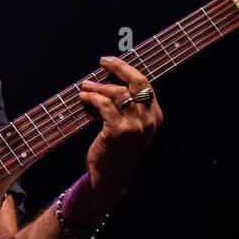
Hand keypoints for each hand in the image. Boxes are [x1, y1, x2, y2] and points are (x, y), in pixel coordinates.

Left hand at [78, 56, 163, 199]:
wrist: (111, 177)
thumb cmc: (117, 149)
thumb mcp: (130, 126)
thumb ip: (128, 105)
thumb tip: (110, 78)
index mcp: (155, 116)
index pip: (145, 84)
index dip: (126, 69)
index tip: (110, 62)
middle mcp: (149, 120)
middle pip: (137, 82)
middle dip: (119, 67)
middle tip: (103, 61)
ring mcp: (135, 126)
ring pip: (118, 93)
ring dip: (99, 86)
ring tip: (85, 86)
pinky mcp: (118, 132)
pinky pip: (105, 105)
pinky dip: (92, 98)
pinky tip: (83, 97)